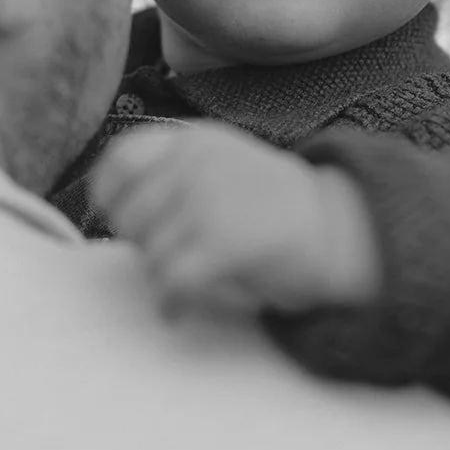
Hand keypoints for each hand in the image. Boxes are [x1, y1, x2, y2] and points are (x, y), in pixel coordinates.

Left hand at [88, 121, 382, 316]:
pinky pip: (171, 280)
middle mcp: (198, 162)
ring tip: (185, 282)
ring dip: (161, 277)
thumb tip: (113, 211)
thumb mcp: (222, 167)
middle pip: (130, 214)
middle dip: (141, 244)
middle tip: (168, 257)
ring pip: (150, 252)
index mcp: (196, 140)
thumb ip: (173, 174)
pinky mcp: (224, 239)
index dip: (108, 195)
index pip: (122, 158)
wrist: (341, 231)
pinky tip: (178, 309)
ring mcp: (210, 198)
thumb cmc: (276, 208)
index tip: (116, 219)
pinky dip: (170, 302)